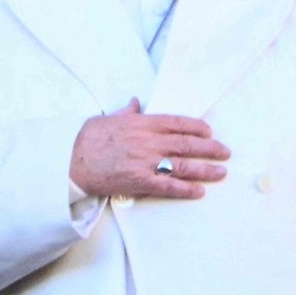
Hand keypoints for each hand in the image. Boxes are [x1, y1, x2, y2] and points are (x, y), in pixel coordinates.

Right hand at [69, 98, 229, 199]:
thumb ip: (127, 113)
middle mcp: (147, 142)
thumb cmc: (85, 139)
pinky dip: (186, 189)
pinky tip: (199, 191)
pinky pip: (168, 186)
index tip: (209, 131)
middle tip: (225, 152)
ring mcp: (145, 162)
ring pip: (183, 165)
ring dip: (205, 169)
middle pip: (186, 144)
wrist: (70, 160)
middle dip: (209, 148)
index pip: (177, 123)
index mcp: (141, 123)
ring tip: (220, 172)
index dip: (196, 127)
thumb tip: (136, 104)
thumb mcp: (107, 118)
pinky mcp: (140, 182)